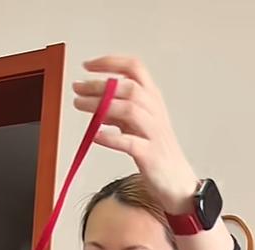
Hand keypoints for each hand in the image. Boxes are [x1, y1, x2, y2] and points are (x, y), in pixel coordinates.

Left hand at [73, 56, 197, 213]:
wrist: (176, 181)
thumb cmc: (155, 152)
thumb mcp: (136, 126)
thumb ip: (117, 113)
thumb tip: (94, 103)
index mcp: (153, 99)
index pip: (135, 68)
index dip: (111, 62)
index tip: (88, 65)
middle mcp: (155, 111)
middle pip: (129, 87)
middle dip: (100, 85)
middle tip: (77, 88)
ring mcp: (154, 132)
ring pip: (130, 109)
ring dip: (102, 105)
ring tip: (79, 105)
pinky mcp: (150, 155)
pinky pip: (130, 143)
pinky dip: (111, 138)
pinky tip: (95, 135)